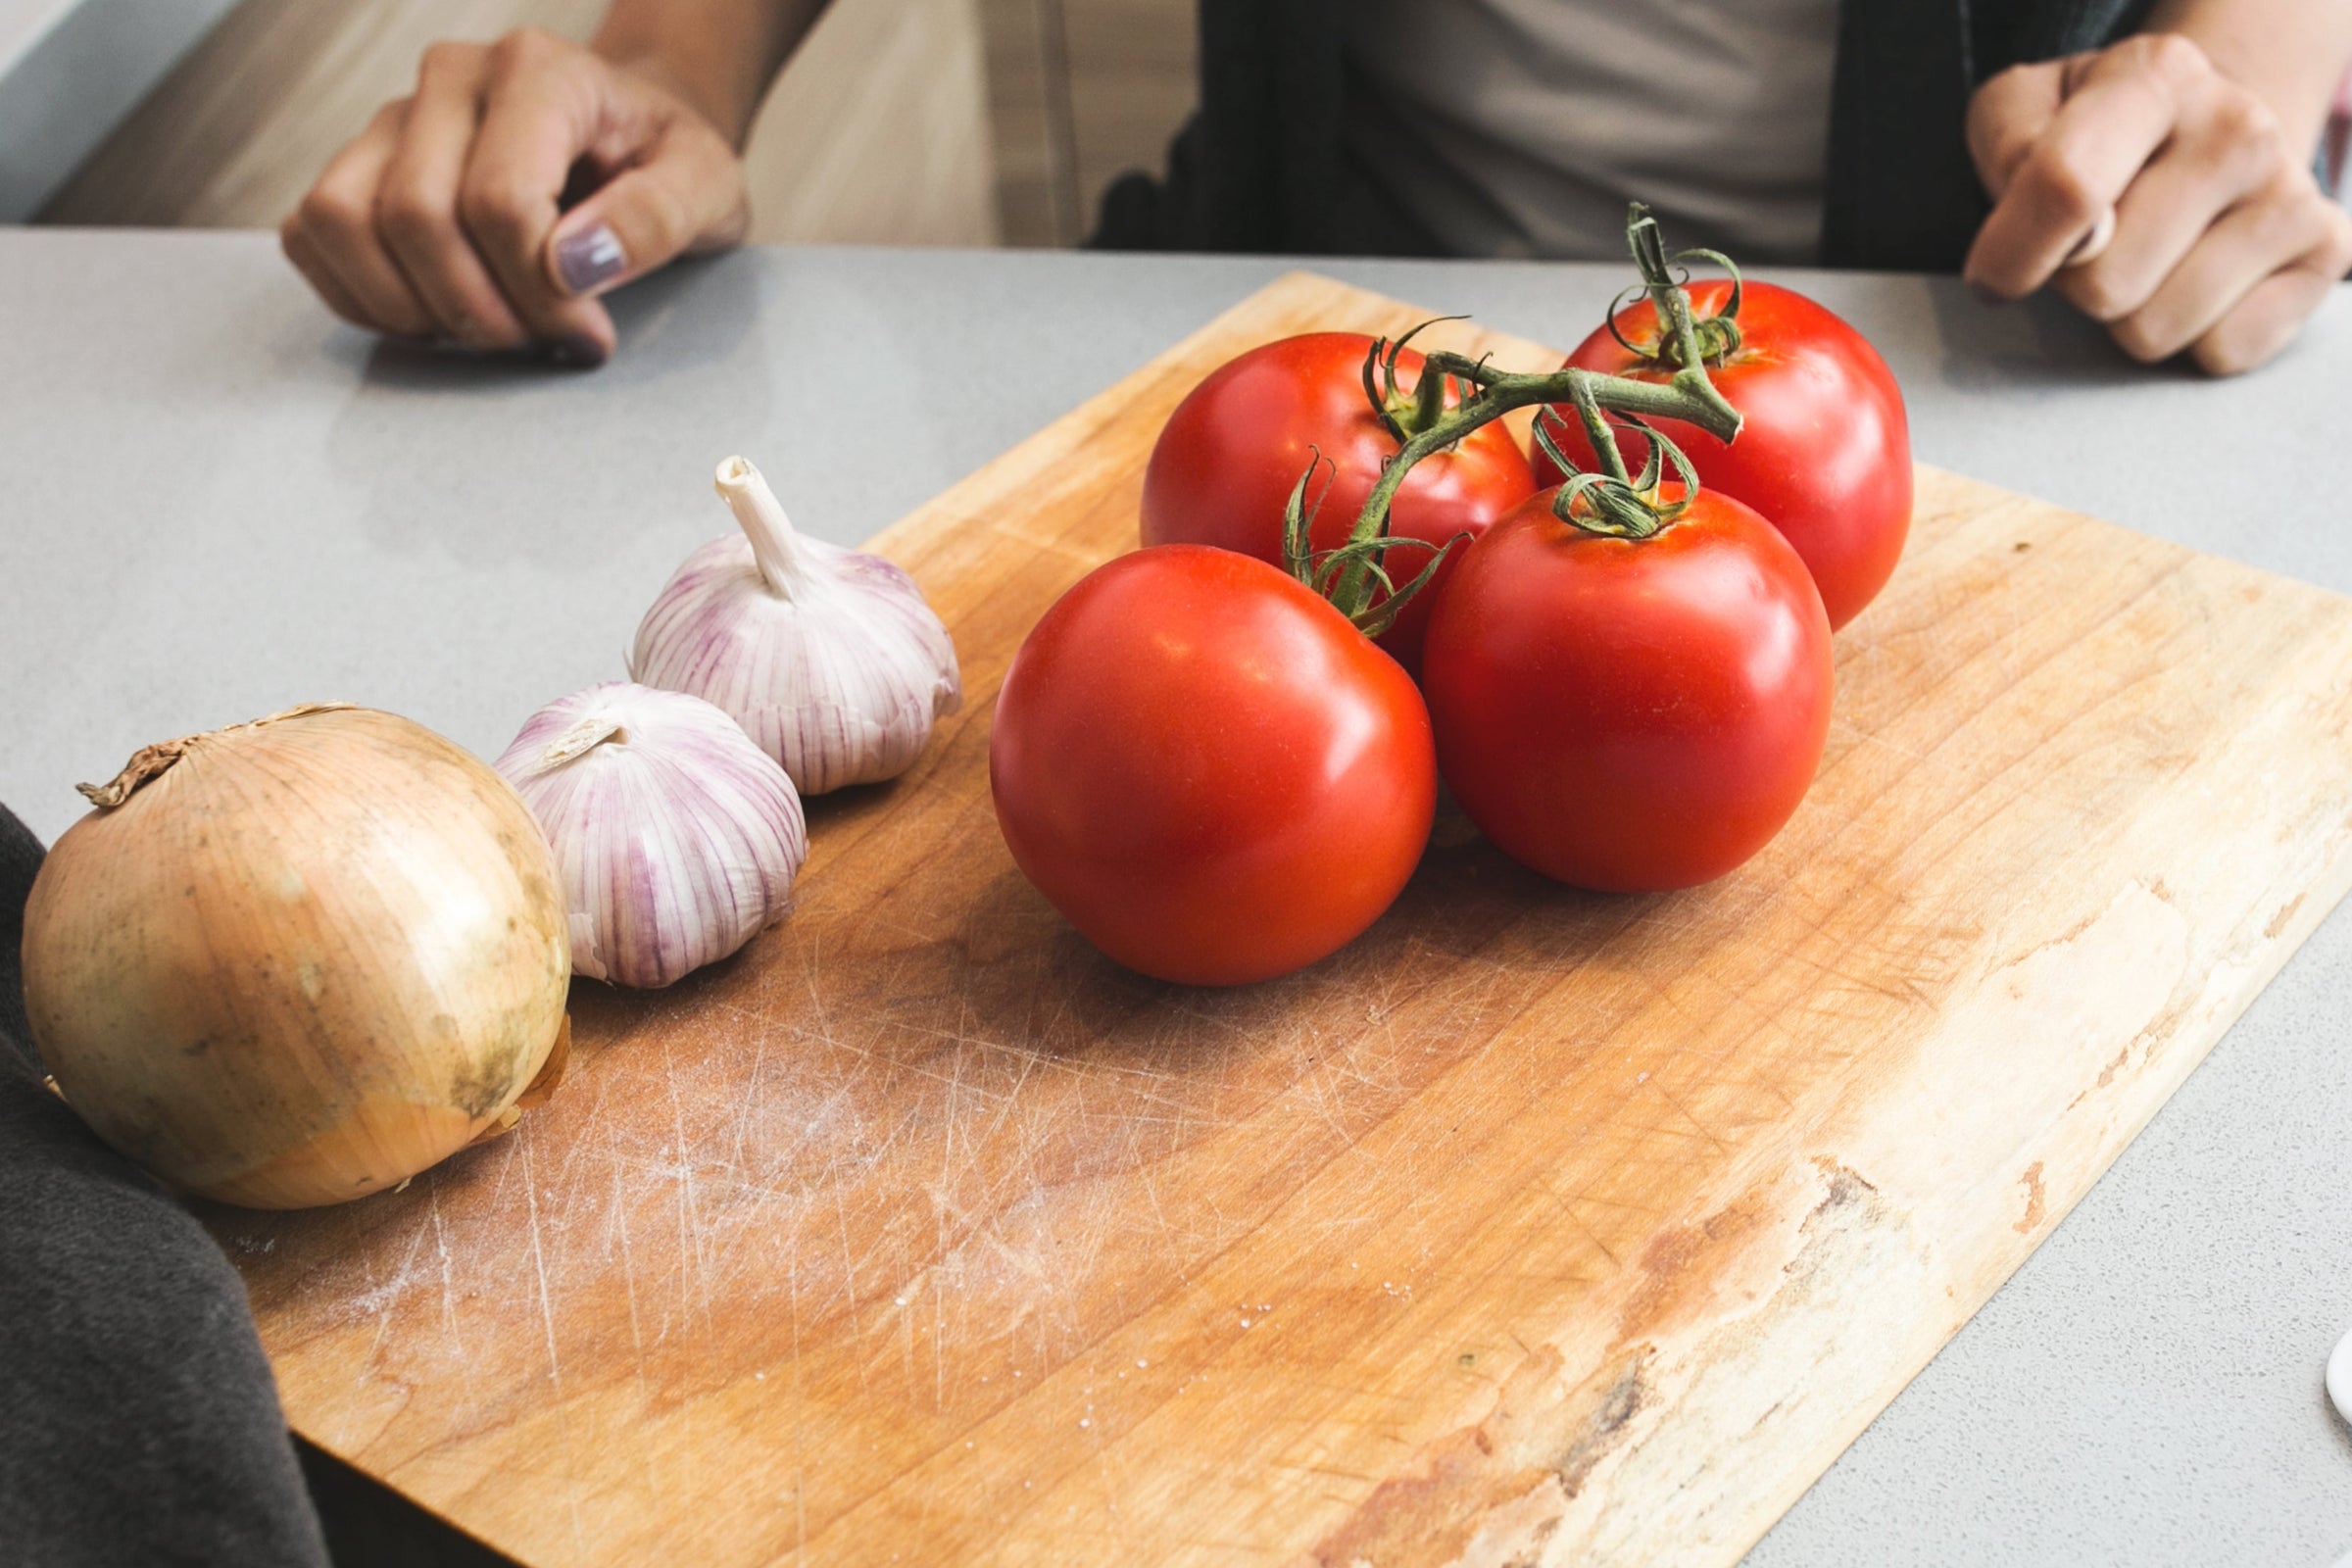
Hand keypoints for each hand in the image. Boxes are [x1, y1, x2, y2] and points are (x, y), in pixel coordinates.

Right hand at [280, 29, 748, 365]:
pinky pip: (310, 234)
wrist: (631, 130)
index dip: (539, 293)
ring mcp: (393, 116)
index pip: (499, 200)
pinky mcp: (359, 160)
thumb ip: (657, 217)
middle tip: (542, 341)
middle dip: (480, 310)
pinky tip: (433, 318)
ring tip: (486, 330)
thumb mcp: (708, 186)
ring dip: (410, 307)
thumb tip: (571, 264)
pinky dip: (359, 296)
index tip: (588, 332)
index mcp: (539, 71)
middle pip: (416, 216)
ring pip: (343, 220)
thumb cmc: (665, 159)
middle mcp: (451, 78)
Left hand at [1964, 33, 2351, 375]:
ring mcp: (2290, 191)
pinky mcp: (2325, 254)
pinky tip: (2195, 283)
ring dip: (2129, 316)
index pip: (2067, 188)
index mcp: (2154, 77)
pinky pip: (2220, 352)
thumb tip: (2055, 233)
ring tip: (2146, 260)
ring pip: (2155, 330)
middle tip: (2096, 248)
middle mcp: (2238, 127)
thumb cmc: (2095, 139)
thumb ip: (2010, 153)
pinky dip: (2193, 338)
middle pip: (2106, 284)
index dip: (2013, 255)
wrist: (2205, 136)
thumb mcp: (2021, 116)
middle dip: (2076, 286)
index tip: (1994, 275)